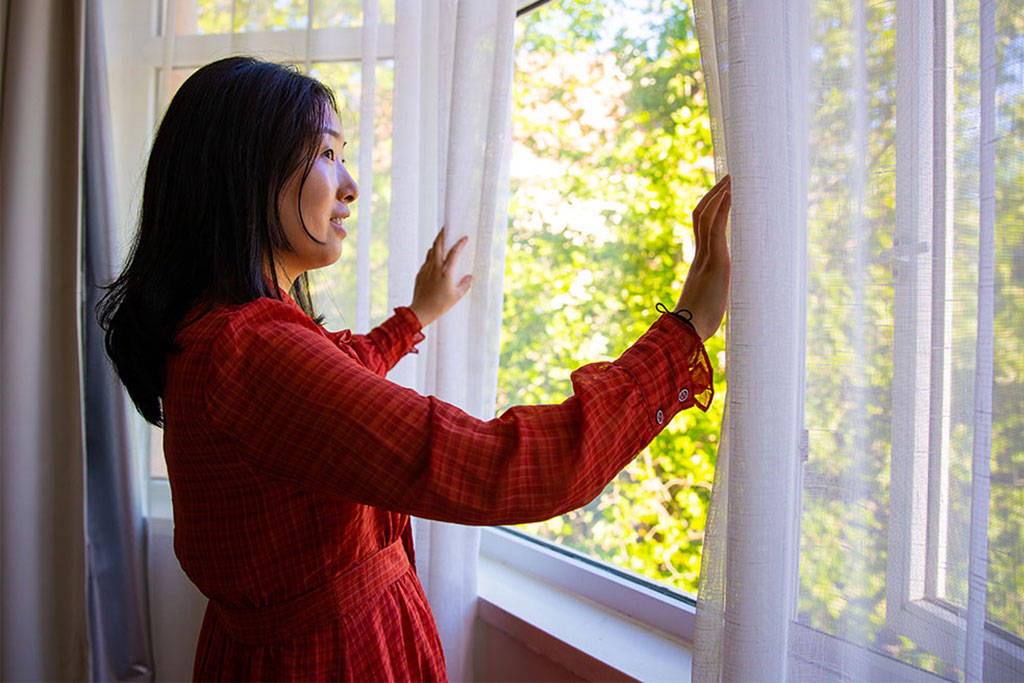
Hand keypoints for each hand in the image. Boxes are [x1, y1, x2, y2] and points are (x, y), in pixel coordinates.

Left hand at [409, 227, 472, 326]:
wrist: (421, 311)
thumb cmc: (440, 305)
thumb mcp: (457, 296)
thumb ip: (464, 284)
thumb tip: (469, 277)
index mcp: (446, 272)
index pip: (454, 252)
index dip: (460, 243)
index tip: (464, 237)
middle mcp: (435, 267)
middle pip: (438, 244)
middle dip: (442, 234)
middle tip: (447, 227)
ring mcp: (426, 269)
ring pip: (431, 251)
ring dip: (437, 244)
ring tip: (443, 242)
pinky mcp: (420, 273)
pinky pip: (427, 260)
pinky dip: (432, 256)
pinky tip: (436, 259)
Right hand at [674, 175, 730, 340]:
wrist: (688, 331)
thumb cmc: (697, 325)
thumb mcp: (710, 305)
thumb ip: (715, 297)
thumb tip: (720, 305)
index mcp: (699, 264)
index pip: (702, 229)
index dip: (709, 210)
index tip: (720, 195)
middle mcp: (700, 256)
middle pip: (701, 216)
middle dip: (713, 195)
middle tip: (726, 179)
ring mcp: (706, 257)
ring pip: (707, 216)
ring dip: (719, 195)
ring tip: (730, 178)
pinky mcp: (716, 261)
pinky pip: (716, 228)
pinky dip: (722, 209)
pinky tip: (730, 194)